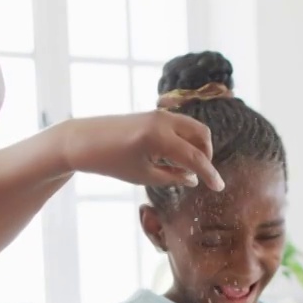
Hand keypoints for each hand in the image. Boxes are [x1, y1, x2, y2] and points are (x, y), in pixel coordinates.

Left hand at [58, 112, 224, 190]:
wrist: (83, 140)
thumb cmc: (110, 162)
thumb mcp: (143, 175)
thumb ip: (172, 177)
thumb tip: (194, 179)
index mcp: (160, 138)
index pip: (195, 158)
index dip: (210, 174)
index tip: (219, 188)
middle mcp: (163, 121)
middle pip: (202, 135)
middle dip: (206, 155)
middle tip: (202, 175)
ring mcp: (159, 114)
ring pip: (193, 127)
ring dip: (197, 146)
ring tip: (188, 167)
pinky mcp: (153, 114)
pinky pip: (180, 125)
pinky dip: (186, 139)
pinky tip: (177, 156)